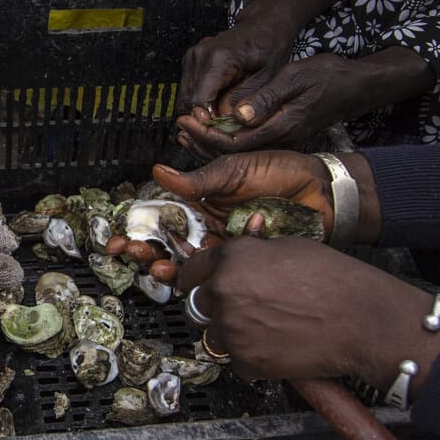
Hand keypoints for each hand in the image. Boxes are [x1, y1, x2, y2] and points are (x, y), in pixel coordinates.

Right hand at [109, 152, 330, 281]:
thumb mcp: (233, 169)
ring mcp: (227, 246)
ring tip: (161, 270)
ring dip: (172, 269)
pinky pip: (224, 270)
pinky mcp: (246, 261)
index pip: (160, 219)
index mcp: (200, 202)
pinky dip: (218, 264)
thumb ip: (196, 179)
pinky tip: (221, 250)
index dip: (137, 231)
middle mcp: (209, 226)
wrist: (322, 191)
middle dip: (146, 253)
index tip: (117, 241)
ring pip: (191, 264)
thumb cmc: (279, 172)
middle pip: (168, 246)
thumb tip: (157, 172)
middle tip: (133, 255)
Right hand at [175, 8, 296, 116]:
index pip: (197, 102)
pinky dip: (200, 102)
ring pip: (184, 99)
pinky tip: (218, 102)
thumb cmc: (269, 49)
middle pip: (186, 102)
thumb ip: (241, 100)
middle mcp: (198, 56)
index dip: (206, 121)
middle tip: (222, 128)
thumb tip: (221, 120)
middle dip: (202, 120)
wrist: (263, 26)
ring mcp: (191, 58)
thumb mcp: (265, 78)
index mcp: (217, 60)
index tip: (221, 130)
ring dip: (200, 112)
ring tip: (222, 115)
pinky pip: (188, 91)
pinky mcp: (190, 61)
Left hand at [176, 53, 368, 158]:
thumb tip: (239, 115)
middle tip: (180, 126)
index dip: (206, 133)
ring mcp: (280, 142)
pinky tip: (211, 129)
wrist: (353, 88)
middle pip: (232, 151)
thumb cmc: (327, 78)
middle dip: (202, 141)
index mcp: (281, 127)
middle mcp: (279, 140)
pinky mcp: (280, 138)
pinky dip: (225, 139)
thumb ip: (268, 98)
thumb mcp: (297, 79)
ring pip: (238, 151)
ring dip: (210, 142)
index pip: (234, 140)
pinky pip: (247, 145)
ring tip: (187, 129)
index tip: (187, 120)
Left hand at [177, 236, 439, 388]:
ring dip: (231, 334)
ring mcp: (232, 330)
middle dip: (215, 306)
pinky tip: (278, 345)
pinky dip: (252, 356)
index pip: (191, 270)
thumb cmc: (334, 280)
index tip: (198, 284)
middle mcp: (223, 293)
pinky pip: (236, 360)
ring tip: (267, 328)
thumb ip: (254, 252)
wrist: (362, 320)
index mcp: (231, 260)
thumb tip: (242, 248)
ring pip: (214, 335)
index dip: (197, 278)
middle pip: (197, 305)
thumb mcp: (289, 247)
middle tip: (244, 309)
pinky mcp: (246, 362)